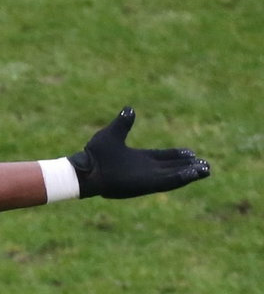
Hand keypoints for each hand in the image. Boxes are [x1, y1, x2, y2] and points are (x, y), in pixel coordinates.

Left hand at [69, 107, 209, 198]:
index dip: (177, 155)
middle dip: (188, 166)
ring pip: (173, 176)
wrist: (86, 170)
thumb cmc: (95, 154)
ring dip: (189, 173)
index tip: (191, 152)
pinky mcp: (145, 185)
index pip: (163, 157)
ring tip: (206, 170)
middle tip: (206, 164)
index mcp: (139, 159)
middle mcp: (145, 170)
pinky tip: (193, 174)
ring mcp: (146, 178)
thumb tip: (129, 108)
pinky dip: (180, 178)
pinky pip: (167, 182)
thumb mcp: (112, 134)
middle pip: (172, 168)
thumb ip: (123, 123)